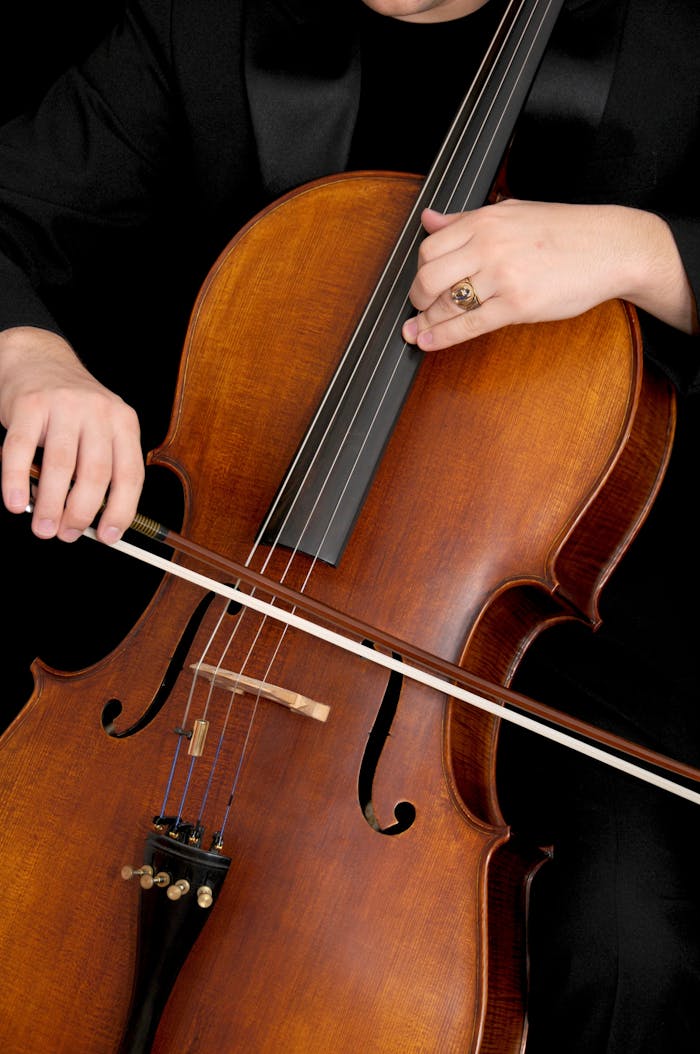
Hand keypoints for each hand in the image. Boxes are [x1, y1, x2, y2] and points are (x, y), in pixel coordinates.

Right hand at [0, 326, 144, 542]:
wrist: (37, 360)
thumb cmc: (73, 409)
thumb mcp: (100, 430)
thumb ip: (102, 468)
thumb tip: (94, 523)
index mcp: (123, 422)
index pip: (130, 474)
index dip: (121, 510)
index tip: (110, 537)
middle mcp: (98, 411)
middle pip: (95, 473)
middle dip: (81, 512)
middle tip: (67, 534)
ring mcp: (64, 406)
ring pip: (60, 465)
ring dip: (50, 504)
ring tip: (43, 528)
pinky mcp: (29, 405)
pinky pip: (20, 449)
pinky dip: (16, 481)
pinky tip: (15, 503)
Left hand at [401, 200, 697, 349]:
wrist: (612, 247)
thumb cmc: (566, 231)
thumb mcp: (512, 213)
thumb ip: (466, 219)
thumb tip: (428, 220)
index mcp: (485, 221)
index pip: (429, 247)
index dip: (418, 271)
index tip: (419, 284)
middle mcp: (489, 245)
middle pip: (428, 277)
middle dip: (417, 299)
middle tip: (419, 309)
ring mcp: (503, 276)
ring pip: (445, 304)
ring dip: (426, 323)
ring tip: (418, 332)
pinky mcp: (517, 305)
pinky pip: (468, 326)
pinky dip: (442, 338)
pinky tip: (429, 343)